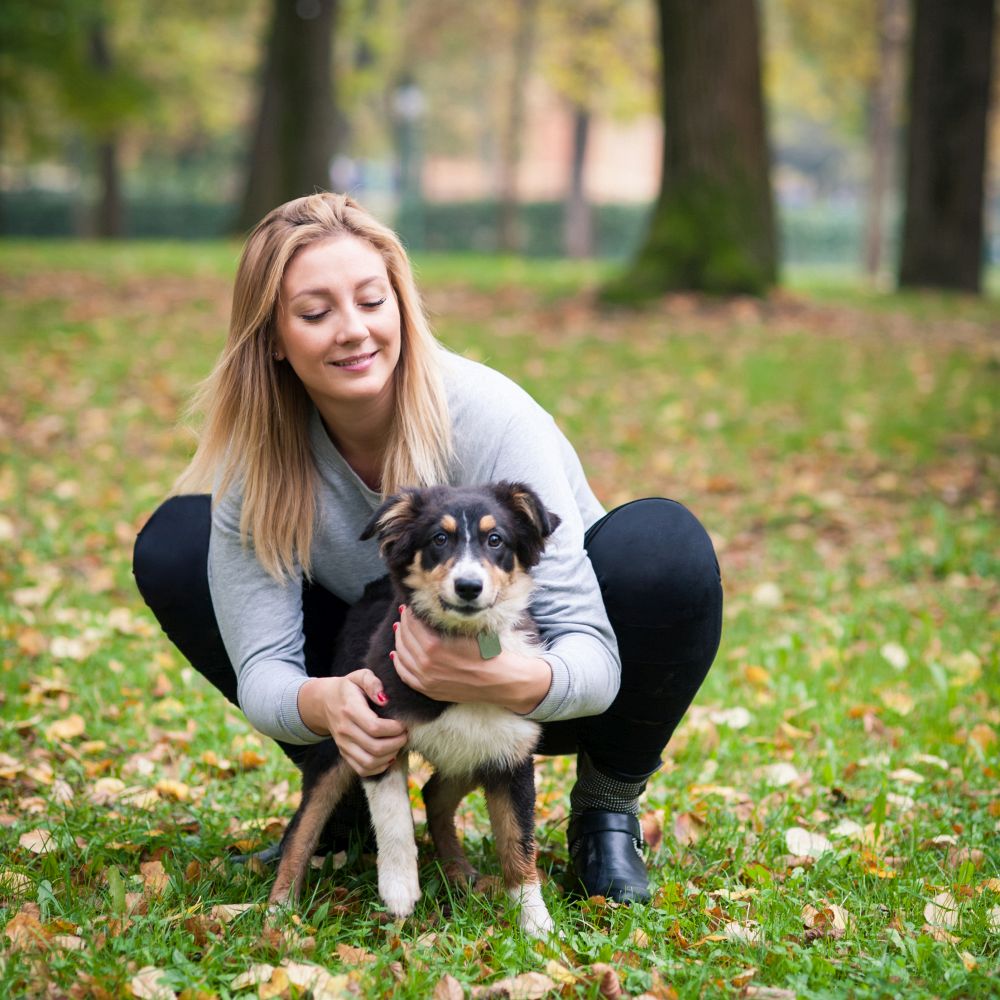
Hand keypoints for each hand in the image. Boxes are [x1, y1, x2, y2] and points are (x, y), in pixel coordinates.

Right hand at [297, 671, 407, 776]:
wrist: (325, 702)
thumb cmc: (349, 688)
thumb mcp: (359, 676)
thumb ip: (372, 682)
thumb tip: (384, 698)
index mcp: (350, 709)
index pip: (375, 727)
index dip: (394, 729)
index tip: (403, 723)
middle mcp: (345, 730)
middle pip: (375, 747)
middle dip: (396, 743)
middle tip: (405, 735)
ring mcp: (343, 744)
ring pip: (369, 762)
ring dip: (389, 756)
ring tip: (398, 744)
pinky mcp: (344, 754)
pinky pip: (362, 770)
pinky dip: (379, 767)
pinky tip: (388, 756)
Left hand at [391, 606, 551, 713]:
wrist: (500, 681)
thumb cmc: (487, 652)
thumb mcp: (465, 630)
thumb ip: (442, 623)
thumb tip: (425, 612)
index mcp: (434, 645)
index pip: (412, 624)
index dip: (409, 613)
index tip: (410, 606)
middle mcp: (426, 663)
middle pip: (405, 638)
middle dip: (403, 624)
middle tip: (404, 615)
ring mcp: (426, 679)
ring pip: (402, 655)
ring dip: (399, 640)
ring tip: (400, 629)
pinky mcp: (428, 690)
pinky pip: (405, 674)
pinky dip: (398, 662)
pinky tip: (397, 654)